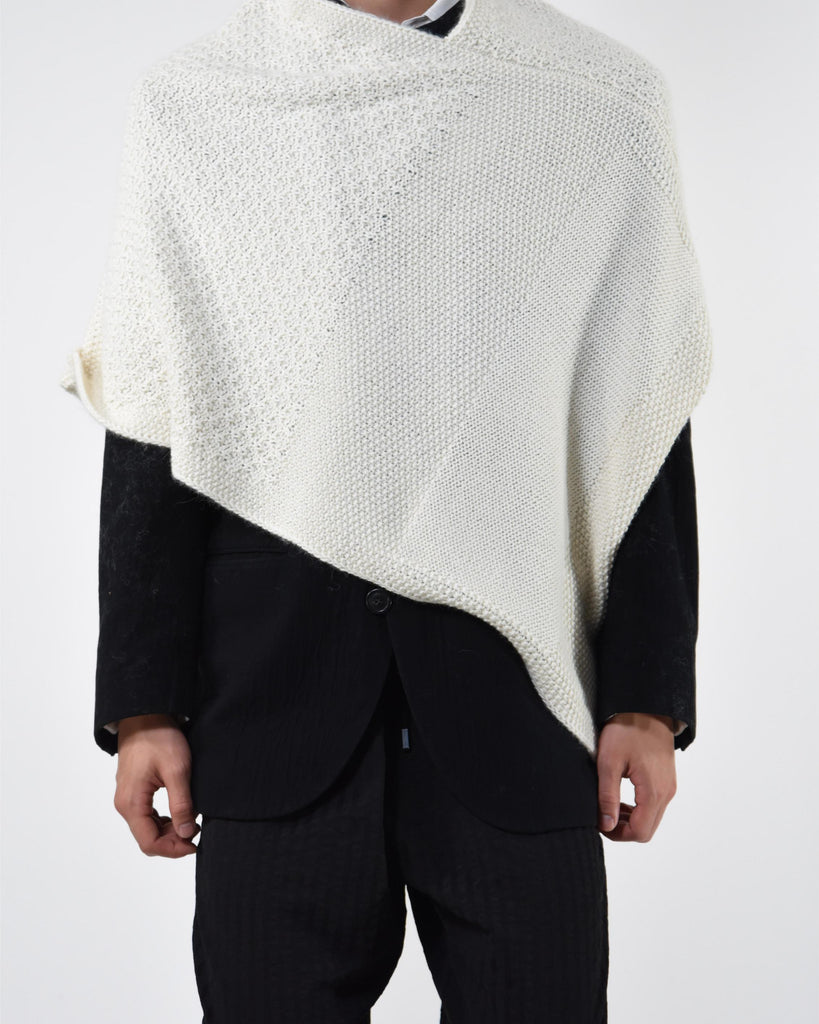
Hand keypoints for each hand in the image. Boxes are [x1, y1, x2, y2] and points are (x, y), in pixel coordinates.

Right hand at [113, 713, 199, 857]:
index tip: (195, 843)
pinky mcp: (133, 791)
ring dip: (169, 831)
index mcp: (132, 803)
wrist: (145, 715)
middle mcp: (124, 804)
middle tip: (196, 831)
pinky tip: (180, 812)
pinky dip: (163, 820)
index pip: (149, 843)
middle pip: (147, 838)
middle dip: (172, 841)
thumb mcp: (177, 770)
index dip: (173, 849)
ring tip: (191, 821)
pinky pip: (146, 816)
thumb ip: (181, 804)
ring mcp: (127, 798)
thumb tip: (186, 833)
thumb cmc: (159, 738)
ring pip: (147, 828)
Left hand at [596, 713, 676, 841]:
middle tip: (602, 816)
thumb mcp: (609, 762)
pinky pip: (655, 805)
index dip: (617, 834)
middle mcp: (667, 793)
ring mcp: (669, 786)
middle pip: (647, 829)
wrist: (645, 706)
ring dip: (630, 819)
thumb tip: (606, 826)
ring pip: (651, 818)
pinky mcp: (667, 779)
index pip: (640, 833)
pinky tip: (621, 798)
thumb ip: (607, 797)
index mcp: (653, 791)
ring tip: (608, 807)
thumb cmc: (626, 730)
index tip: (598, 823)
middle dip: (623, 829)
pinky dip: (638, 809)